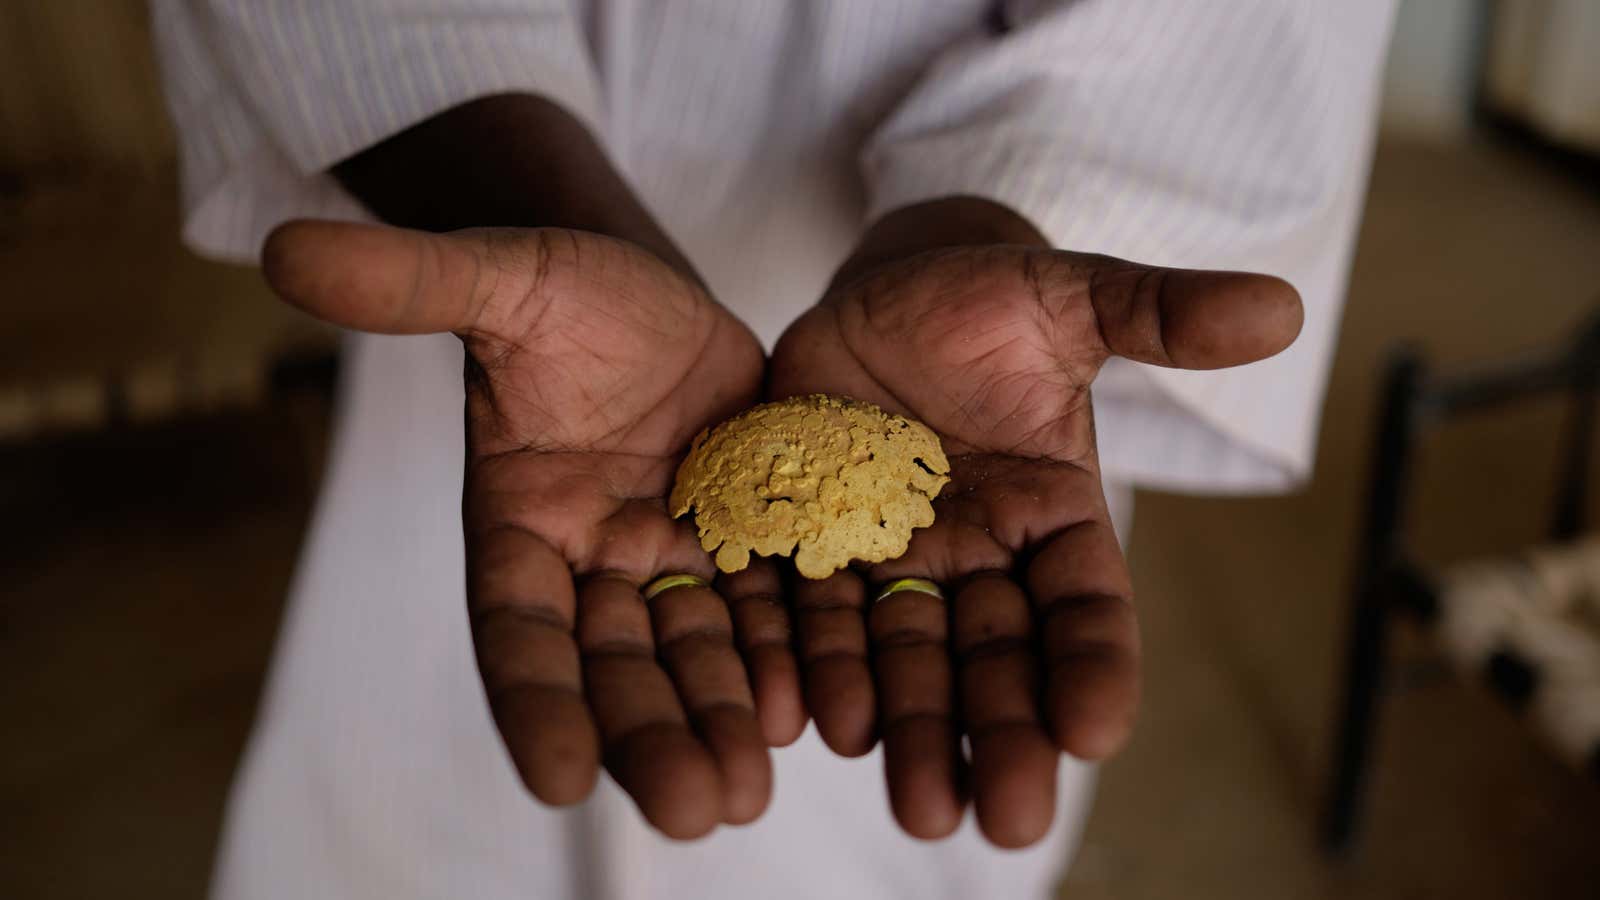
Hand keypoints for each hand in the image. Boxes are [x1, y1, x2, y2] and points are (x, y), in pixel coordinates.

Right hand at [261, 221, 787, 838]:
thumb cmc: (562, 291)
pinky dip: (787, 656)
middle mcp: (595, 559)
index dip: (537, 700)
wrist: (655, 296)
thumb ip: (412, 280)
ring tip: (751, 792)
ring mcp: (676, 556)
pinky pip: (769, 606)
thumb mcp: (502, 275)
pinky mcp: (751, 537)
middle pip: (619, 663)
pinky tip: (815, 711)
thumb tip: (284, 249)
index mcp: (519, 522)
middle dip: (651, 736)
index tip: (560, 780)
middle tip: (696, 812)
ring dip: (724, 720)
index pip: (517, 626)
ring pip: (698, 652)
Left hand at [765, 205, 1301, 846]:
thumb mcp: (1071, 295)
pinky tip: (815, 720)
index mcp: (1055, 513)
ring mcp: (895, 556)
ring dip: (912, 731)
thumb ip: (1159, 314)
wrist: (882, 293)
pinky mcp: (814, 542)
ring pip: (907, 656)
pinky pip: (814, 612)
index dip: (1095, 665)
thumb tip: (1285, 307)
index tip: (1096, 732)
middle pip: (998, 657)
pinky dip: (816, 666)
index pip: (1087, 603)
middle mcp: (980, 554)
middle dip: (1003, 735)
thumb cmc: (989, 296)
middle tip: (1005, 820)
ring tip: (916, 806)